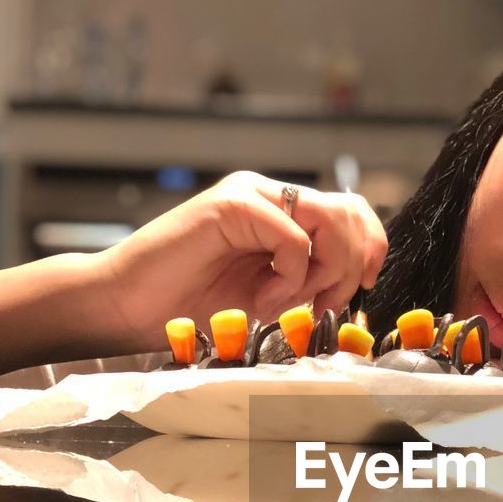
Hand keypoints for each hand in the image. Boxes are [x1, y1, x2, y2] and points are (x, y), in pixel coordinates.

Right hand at [96, 171, 387, 353]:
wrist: (130, 306)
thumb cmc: (191, 306)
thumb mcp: (269, 297)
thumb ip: (309, 280)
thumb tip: (356, 280)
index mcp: (281, 213)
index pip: (351, 210)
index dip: (372, 245)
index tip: (366, 284)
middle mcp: (269, 195)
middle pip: (349, 212)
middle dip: (349, 267)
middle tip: (320, 304)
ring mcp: (251, 195)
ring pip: (330, 220)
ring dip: (325, 270)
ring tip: (290, 299)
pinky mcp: (232, 206)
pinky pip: (294, 238)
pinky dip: (291, 277)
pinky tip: (264, 297)